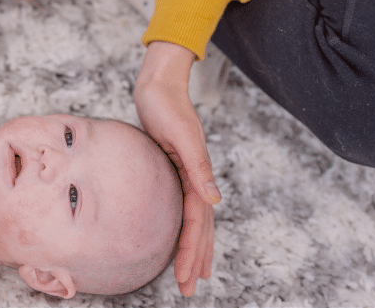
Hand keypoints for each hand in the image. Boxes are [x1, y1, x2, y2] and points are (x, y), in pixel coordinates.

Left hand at [134, 41, 220, 295]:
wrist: (159, 85)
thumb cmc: (166, 107)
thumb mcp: (180, 135)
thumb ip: (198, 166)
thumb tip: (214, 199)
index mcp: (197, 176)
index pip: (197, 224)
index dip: (192, 251)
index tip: (187, 277)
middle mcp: (196, 179)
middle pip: (200, 228)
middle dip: (195, 260)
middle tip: (188, 289)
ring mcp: (189, 175)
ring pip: (195, 221)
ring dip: (194, 248)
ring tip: (192, 273)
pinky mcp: (177, 169)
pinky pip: (185, 207)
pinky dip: (186, 226)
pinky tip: (182, 235)